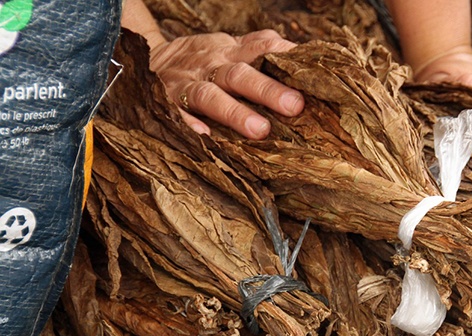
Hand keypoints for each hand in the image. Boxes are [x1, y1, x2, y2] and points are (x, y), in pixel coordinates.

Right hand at [149, 30, 303, 138]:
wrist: (149, 62)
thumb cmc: (204, 63)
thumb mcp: (230, 51)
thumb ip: (262, 56)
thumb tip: (305, 68)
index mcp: (231, 51)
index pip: (260, 47)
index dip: (284, 55)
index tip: (307, 69)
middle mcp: (211, 65)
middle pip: (241, 74)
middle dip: (268, 90)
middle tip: (294, 106)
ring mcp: (188, 84)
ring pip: (211, 96)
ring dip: (235, 113)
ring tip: (260, 130)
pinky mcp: (167, 103)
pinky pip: (177, 114)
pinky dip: (189, 124)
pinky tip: (205, 137)